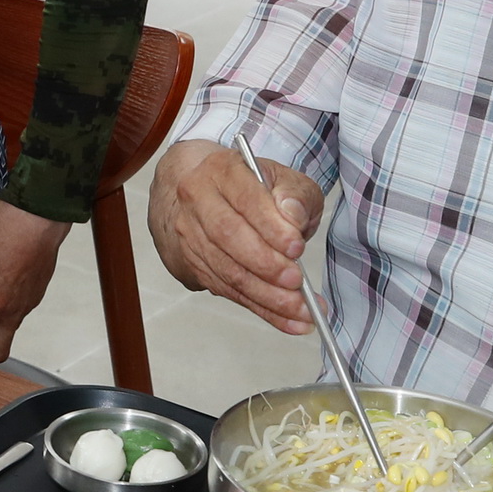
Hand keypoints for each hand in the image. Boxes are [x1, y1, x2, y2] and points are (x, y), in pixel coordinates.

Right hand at [145, 138, 321, 333]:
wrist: (205, 195)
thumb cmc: (251, 189)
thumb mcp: (283, 179)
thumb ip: (296, 195)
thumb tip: (293, 217)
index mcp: (221, 170)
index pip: (245, 199)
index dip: (271, 226)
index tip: (296, 247)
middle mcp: (197, 200)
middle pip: (228, 236)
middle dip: (267, 264)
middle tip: (297, 282)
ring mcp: (190, 234)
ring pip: (227, 270)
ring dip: (268, 296)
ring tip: (302, 310)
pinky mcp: (193, 264)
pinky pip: (229, 292)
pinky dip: (263, 309)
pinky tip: (291, 320)